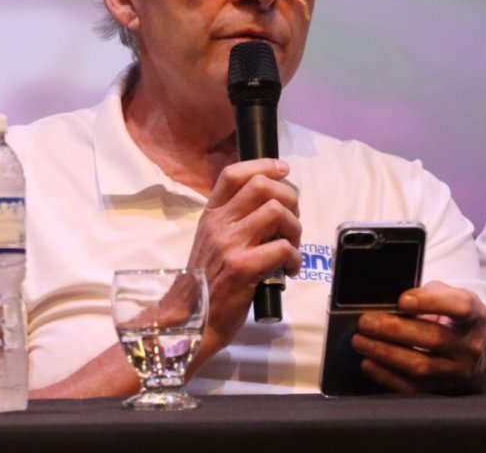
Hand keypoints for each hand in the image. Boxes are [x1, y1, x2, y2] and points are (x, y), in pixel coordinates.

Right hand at [186, 158, 301, 363]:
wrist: (190, 320)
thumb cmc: (206, 282)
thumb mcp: (211, 242)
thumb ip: (233, 222)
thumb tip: (271, 207)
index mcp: (211, 215)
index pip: (233, 174)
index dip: (263, 165)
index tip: (283, 169)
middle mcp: (218, 224)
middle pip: (261, 186)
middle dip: (289, 197)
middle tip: (292, 220)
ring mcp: (230, 244)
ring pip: (276, 211)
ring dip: (295, 228)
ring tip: (292, 246)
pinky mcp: (242, 267)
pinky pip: (282, 248)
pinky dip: (295, 258)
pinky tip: (289, 270)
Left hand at [350, 281, 485, 394]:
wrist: (478, 355)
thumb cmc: (452, 318)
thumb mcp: (449, 297)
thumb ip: (425, 293)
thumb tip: (388, 298)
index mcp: (474, 315)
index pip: (459, 307)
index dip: (430, 302)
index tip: (402, 300)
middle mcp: (470, 345)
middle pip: (433, 338)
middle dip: (394, 330)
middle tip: (365, 322)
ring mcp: (458, 371)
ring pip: (421, 365)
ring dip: (385, 353)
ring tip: (360, 341)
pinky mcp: (442, 390)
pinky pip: (413, 388)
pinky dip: (386, 376)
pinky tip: (368, 363)